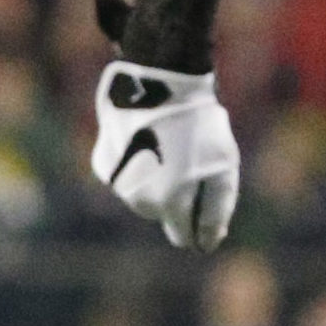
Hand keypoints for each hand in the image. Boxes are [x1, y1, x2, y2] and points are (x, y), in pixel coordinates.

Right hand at [89, 52, 242, 250]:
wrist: (159, 82)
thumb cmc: (198, 124)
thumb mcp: (222, 168)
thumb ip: (216, 210)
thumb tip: (208, 243)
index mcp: (170, 204)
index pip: (184, 238)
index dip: (199, 229)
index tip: (207, 205)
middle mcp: (138, 201)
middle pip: (163, 214)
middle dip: (177, 198)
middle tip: (190, 162)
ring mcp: (117, 182)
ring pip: (141, 195)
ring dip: (155, 180)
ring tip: (168, 145)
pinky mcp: (103, 162)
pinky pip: (123, 175)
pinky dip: (135, 163)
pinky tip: (146, 138)